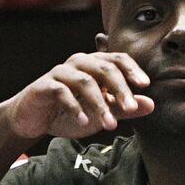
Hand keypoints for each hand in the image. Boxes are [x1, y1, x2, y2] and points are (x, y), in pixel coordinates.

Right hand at [0, 52, 154, 143]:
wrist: (33, 120)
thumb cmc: (70, 113)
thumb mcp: (101, 114)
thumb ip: (123, 108)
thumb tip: (151, 104)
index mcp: (95, 65)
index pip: (117, 59)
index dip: (132, 69)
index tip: (145, 85)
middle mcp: (79, 63)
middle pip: (104, 68)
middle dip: (120, 89)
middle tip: (131, 108)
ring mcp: (60, 73)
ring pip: (85, 81)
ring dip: (100, 104)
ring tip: (110, 125)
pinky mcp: (44, 86)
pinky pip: (62, 92)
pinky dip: (75, 107)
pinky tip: (84, 122)